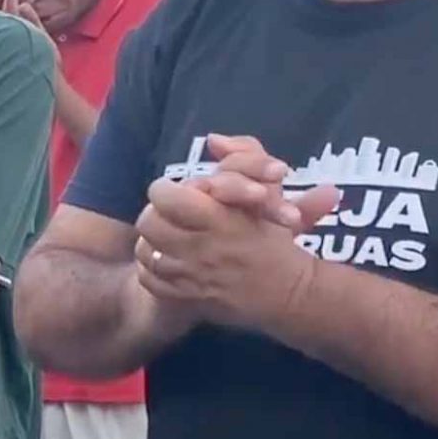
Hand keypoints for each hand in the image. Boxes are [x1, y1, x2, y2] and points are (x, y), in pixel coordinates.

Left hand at [133, 136, 338, 329]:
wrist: (291, 295)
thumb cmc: (279, 240)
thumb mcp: (268, 194)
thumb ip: (245, 159)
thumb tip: (213, 139)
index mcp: (220, 220)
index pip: (167, 196)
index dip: (167, 189)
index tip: (178, 190)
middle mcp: (202, 248)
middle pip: (149, 223)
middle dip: (156, 213)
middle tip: (169, 213)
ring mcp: (192, 276)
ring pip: (146, 252)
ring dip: (152, 241)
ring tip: (166, 237)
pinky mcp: (187, 299)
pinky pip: (150, 281)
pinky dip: (152, 270)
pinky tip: (166, 260)